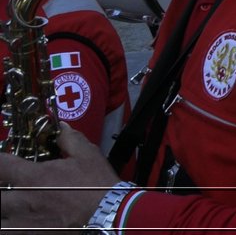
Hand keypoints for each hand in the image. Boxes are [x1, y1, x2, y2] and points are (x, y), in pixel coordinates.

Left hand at [0, 125, 116, 228]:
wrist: (109, 212)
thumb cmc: (96, 183)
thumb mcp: (87, 154)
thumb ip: (69, 139)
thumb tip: (61, 127)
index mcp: (32, 177)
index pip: (0, 165)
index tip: (4, 163)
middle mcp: (21, 201)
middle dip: (1, 188)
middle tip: (8, 186)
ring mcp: (22, 223)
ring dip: (4, 211)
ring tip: (11, 208)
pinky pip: (7, 233)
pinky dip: (8, 228)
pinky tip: (15, 224)